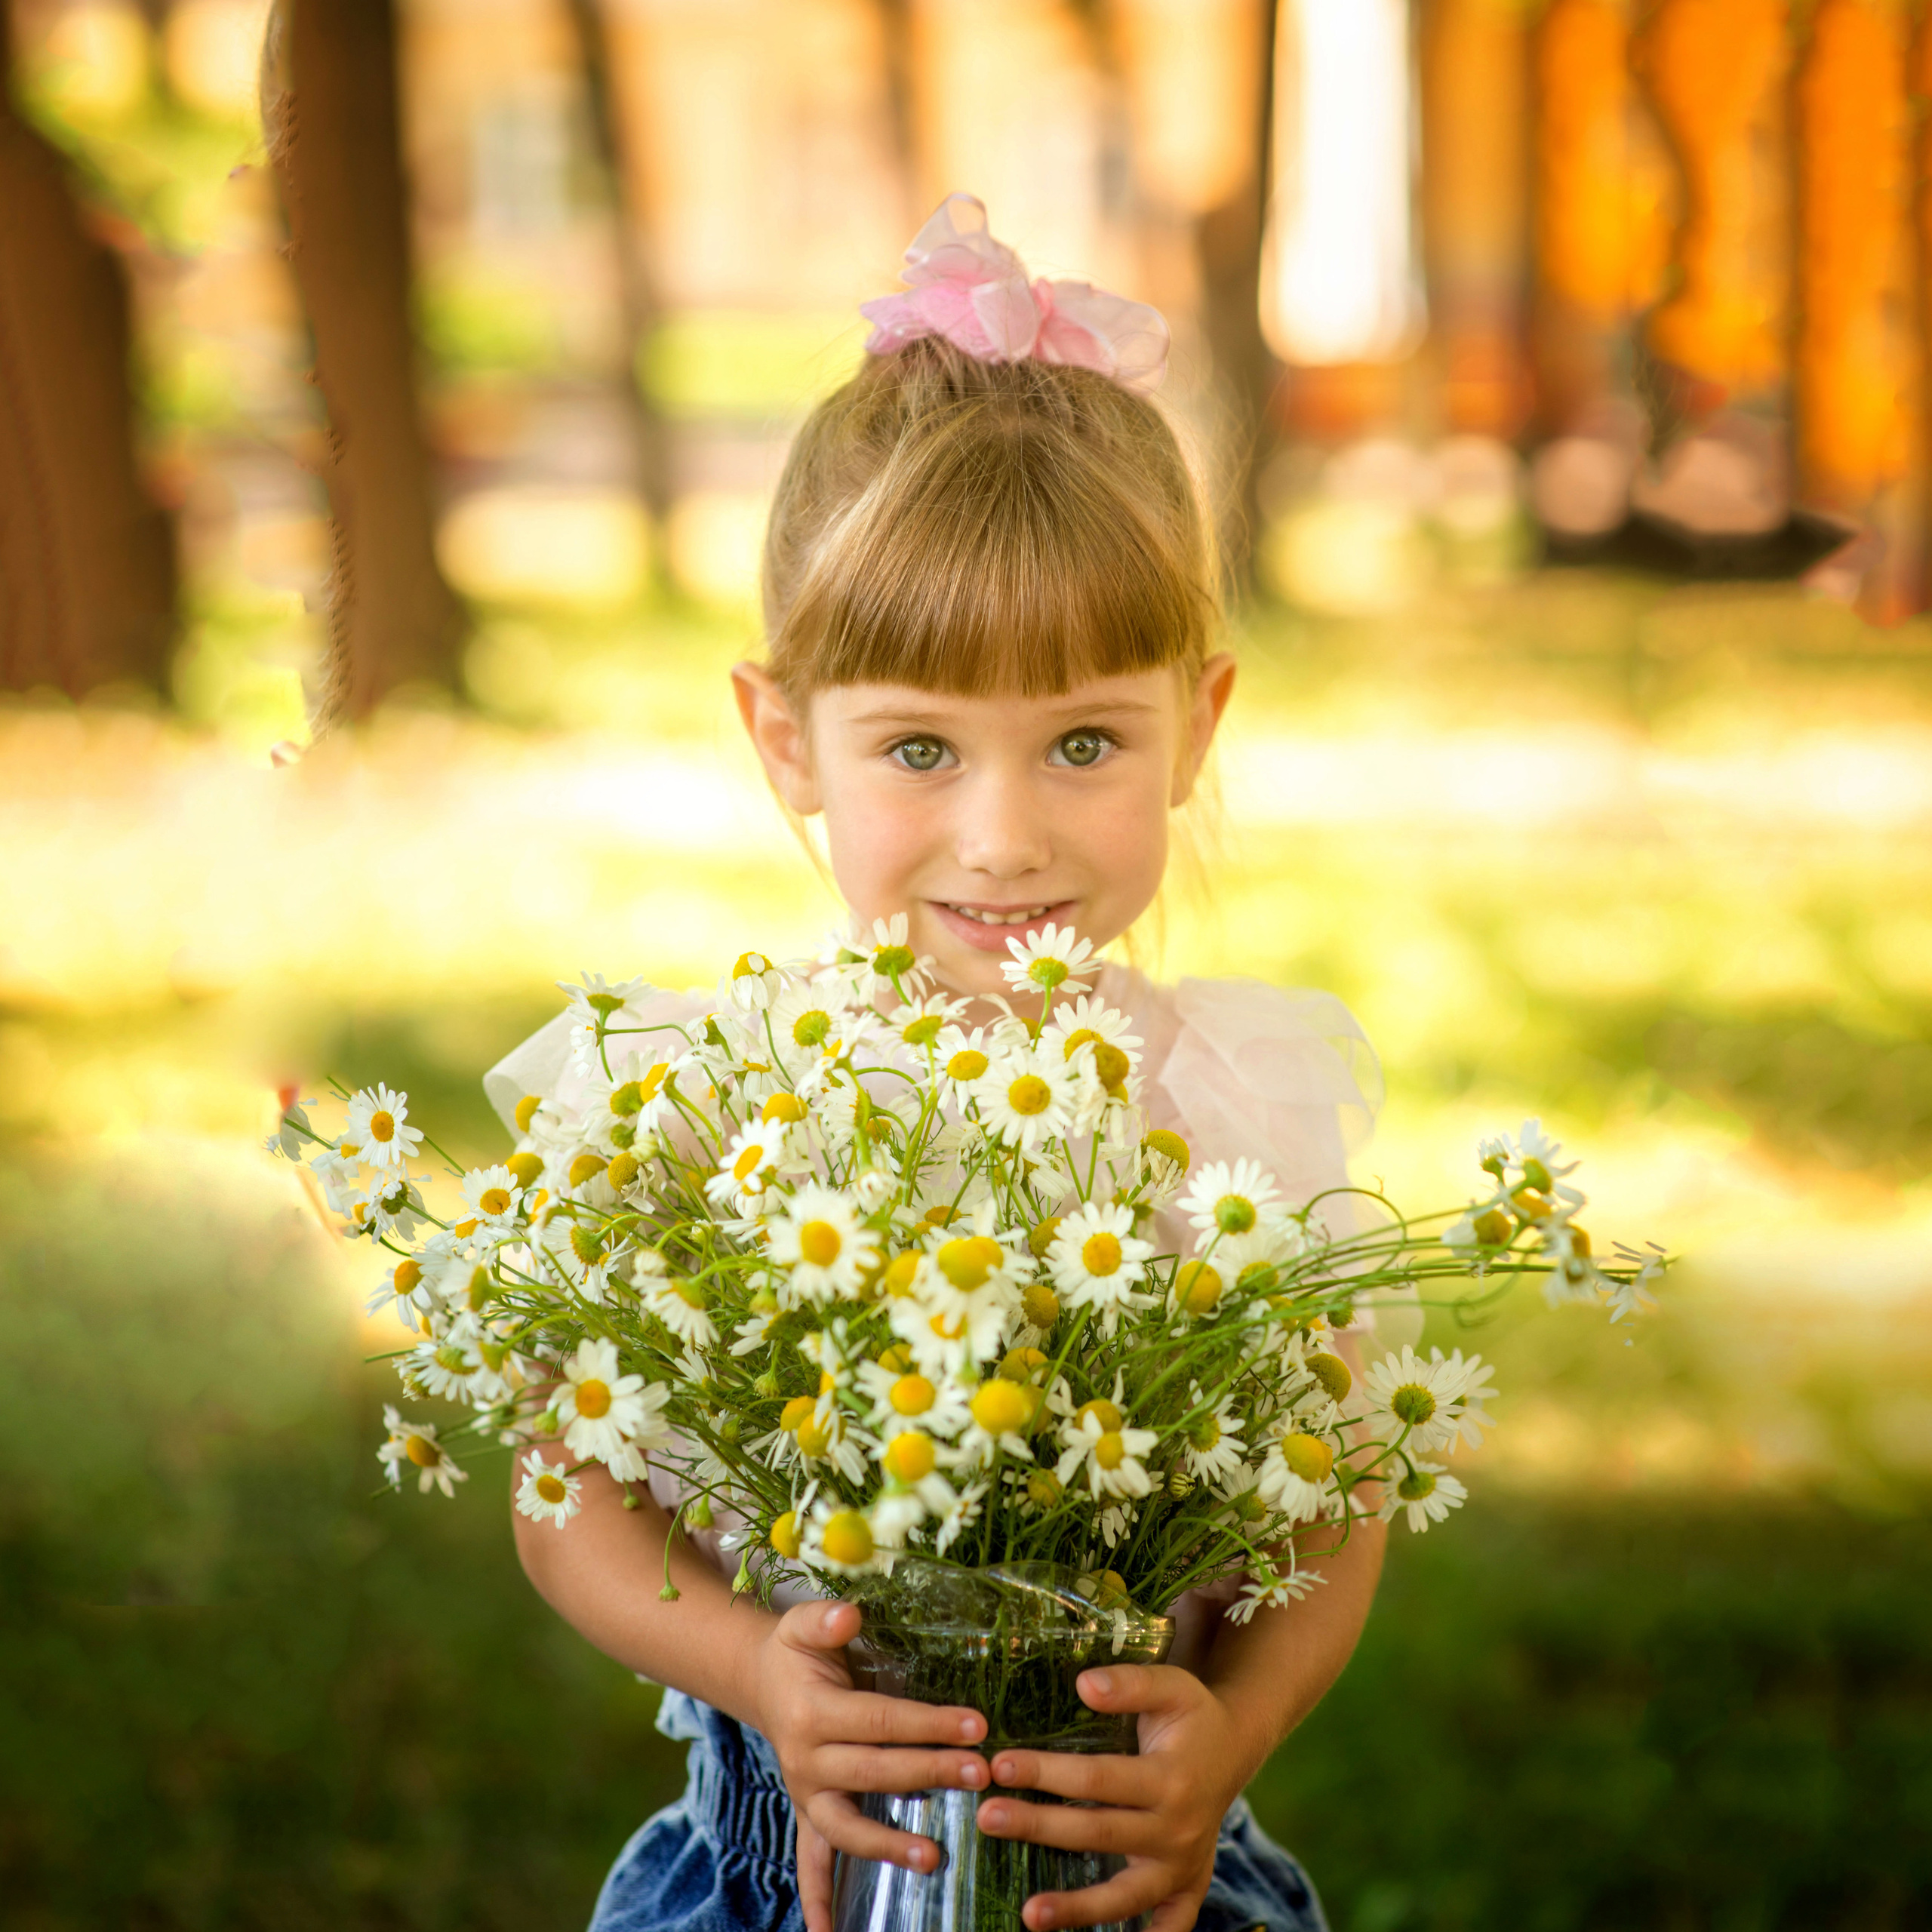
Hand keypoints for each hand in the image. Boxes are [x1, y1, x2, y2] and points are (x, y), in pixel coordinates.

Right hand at [751, 1600, 990, 1931]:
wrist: (763, 1681)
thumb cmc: (796, 1651)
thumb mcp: (802, 1624)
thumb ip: (825, 1619)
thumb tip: (850, 1615)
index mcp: (812, 1711)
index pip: (880, 1721)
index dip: (928, 1724)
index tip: (977, 1725)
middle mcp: (806, 1760)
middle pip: (875, 1772)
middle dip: (930, 1774)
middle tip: (980, 1774)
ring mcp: (807, 1795)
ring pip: (847, 1827)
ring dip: (889, 1846)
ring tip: (935, 1857)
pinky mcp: (809, 1814)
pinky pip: (810, 1862)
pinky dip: (819, 1899)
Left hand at [975, 1664, 1254, 1931]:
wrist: (1236, 1748)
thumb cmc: (1192, 1714)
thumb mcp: (1172, 1686)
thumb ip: (1129, 1683)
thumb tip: (1084, 1684)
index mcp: (1172, 1778)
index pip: (1097, 1779)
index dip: (1047, 1772)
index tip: (1001, 1764)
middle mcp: (1178, 1830)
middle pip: (1099, 1833)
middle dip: (1039, 1827)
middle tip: (987, 1818)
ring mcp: (1183, 1867)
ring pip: (1125, 1896)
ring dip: (1076, 1909)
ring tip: (1028, 1914)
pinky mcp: (1187, 1888)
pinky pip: (1166, 1926)